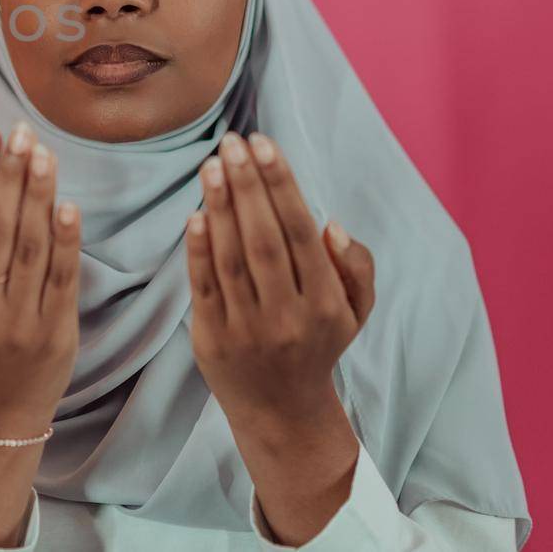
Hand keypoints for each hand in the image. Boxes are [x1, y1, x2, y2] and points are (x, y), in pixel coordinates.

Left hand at [184, 130, 374, 437]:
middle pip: (264, 239)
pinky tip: (195, 214)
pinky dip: (199, 249)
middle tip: (233, 142)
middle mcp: (289, 316)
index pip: (300, 231)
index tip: (264, 144)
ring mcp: (248, 329)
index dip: (281, 184)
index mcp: (327, 303)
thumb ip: (356, 266)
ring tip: (211, 165)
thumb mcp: (355, 312)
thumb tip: (329, 223)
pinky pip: (204, 286)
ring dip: (219, 207)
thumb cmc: (318, 343)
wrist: (282, 410)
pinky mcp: (212, 339)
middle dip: (248, 185)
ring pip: (232, 258)